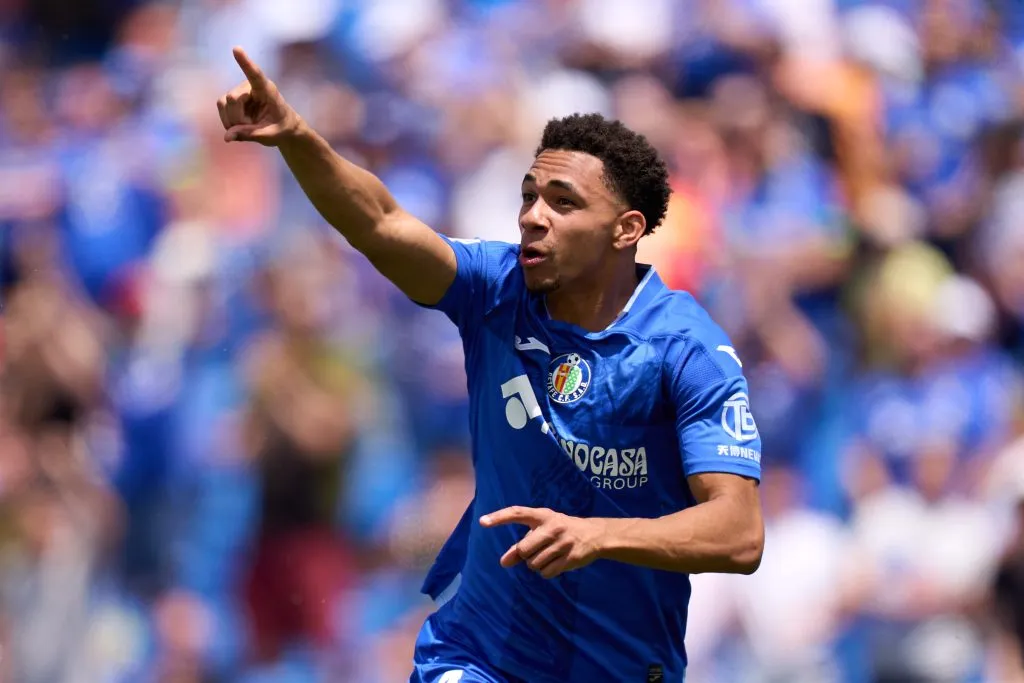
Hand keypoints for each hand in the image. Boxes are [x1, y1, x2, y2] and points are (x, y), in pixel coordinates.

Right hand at [217, 47, 300, 145]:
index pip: (255, 74)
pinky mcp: (231, 98)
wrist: (282, 127)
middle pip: (232, 98)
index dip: (245, 62)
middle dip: (237, 118)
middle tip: (252, 128)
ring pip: (223, 103)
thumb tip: (227, 137)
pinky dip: (227, 121)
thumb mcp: (269, 135)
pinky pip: (221, 107)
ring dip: (231, 120)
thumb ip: (249, 135)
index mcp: (267, 90)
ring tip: (247, 127)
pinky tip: (239, 126)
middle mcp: (250, 86)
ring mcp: (239, 91)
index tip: (237, 49)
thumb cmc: (281, 128)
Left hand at [480, 506, 604, 578]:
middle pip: (523, 549)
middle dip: (524, 555)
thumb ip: (521, 544)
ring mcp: (562, 543)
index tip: (482, 522)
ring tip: (548, 556)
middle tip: (535, 551)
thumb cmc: (560, 530)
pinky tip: (555, 563)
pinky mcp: (570, 558)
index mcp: (542, 515)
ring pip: (534, 564)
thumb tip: (503, 563)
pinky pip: (546, 573)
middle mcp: (552, 527)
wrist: (594, 535)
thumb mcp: (542, 531)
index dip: (499, 517)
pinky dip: (546, 572)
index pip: (517, 513)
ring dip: (536, 564)